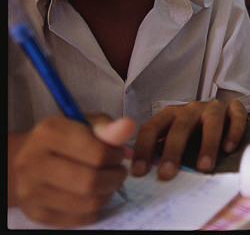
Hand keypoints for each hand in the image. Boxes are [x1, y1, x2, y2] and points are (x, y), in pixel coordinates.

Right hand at [9, 114, 134, 226]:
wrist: (28, 160)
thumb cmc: (64, 138)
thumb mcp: (85, 123)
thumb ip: (107, 127)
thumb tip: (128, 126)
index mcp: (48, 133)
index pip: (97, 153)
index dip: (116, 155)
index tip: (117, 153)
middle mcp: (32, 163)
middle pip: (92, 181)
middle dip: (115, 177)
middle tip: (117, 170)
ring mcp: (31, 192)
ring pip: (89, 203)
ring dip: (108, 192)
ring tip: (108, 180)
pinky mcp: (36, 214)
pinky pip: (82, 218)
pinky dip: (96, 207)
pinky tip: (94, 194)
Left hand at [131, 99, 246, 179]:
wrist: (225, 115)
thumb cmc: (197, 132)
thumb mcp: (177, 138)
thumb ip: (163, 150)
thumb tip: (144, 175)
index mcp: (171, 115)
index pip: (152, 128)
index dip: (144, 148)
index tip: (139, 172)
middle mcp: (191, 108)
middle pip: (180, 126)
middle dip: (172, 151)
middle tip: (167, 174)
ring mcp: (214, 107)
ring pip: (211, 122)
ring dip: (207, 145)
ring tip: (204, 167)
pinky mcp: (235, 108)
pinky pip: (236, 117)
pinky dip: (233, 133)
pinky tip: (229, 149)